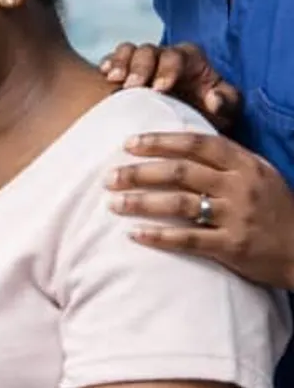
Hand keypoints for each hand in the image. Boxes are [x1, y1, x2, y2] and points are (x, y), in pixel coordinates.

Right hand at [101, 40, 239, 126]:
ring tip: (114, 80)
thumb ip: (228, 103)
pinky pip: (113, 59)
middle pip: (149, 51)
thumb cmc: (210, 114)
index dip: (167, 70)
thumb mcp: (228, 111)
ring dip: (120, 63)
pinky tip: (103, 76)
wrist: (187, 124)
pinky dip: (108, 64)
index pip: (177, 56)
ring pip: (129, 50)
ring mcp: (144, 63)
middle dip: (140, 67)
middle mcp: (164, 55)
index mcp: (190, 59)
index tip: (160, 89)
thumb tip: (213, 99)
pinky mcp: (126, 72)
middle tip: (133, 86)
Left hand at [108, 130, 293, 288]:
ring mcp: (236, 216)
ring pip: (179, 203)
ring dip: (141, 202)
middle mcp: (240, 186)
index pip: (196, 144)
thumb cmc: (277, 210)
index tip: (129, 143)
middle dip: (140, 172)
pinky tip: (135, 235)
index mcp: (245, 163)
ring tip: (113, 203)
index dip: (160, 141)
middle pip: (180, 172)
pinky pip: (188, 239)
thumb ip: (227, 161)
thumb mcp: (260, 175)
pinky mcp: (232, 246)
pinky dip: (159, 236)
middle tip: (110, 176)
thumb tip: (181, 147)